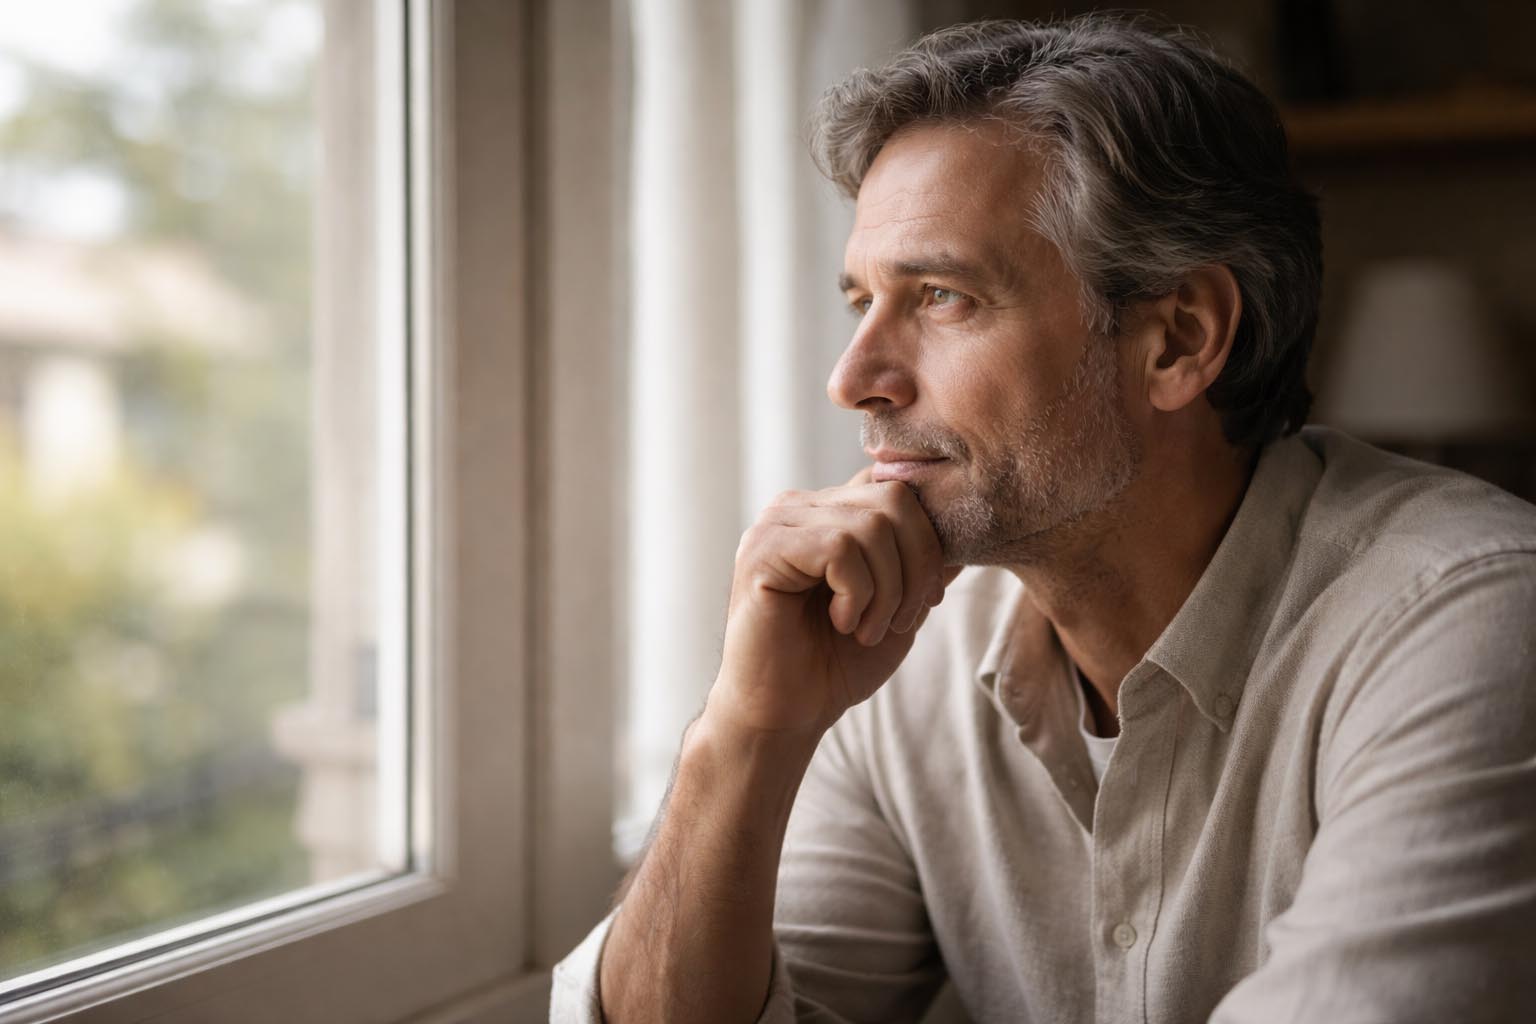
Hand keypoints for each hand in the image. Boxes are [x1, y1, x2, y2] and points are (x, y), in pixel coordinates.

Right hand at [706, 468, 963, 738]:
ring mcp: (776, 525)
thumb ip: (923, 566)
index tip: (930, 595)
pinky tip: (841, 623)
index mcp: (827, 513)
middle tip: (902, 620)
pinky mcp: (763, 551)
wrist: (784, 714)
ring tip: (869, 630)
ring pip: (871, 526)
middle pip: (893, 498)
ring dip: (888, 590)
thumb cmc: (834, 665)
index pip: (896, 485)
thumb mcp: (899, 609)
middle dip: (918, 565)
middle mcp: (798, 507)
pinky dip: (857, 595)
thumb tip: (964, 532)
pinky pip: (840, 549)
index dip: (929, 537)